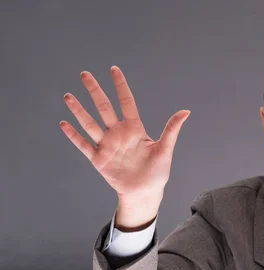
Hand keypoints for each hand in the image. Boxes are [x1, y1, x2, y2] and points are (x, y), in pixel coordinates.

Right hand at [60, 66, 190, 199]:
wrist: (145, 192)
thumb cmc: (157, 172)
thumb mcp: (165, 149)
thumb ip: (172, 129)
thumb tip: (186, 111)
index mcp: (135, 129)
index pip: (126, 102)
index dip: (120, 86)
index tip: (114, 69)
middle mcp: (118, 134)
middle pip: (104, 108)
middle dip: (95, 91)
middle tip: (85, 74)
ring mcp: (107, 145)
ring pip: (90, 124)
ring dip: (79, 110)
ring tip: (68, 96)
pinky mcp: (99, 159)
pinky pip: (84, 145)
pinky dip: (73, 135)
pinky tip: (64, 124)